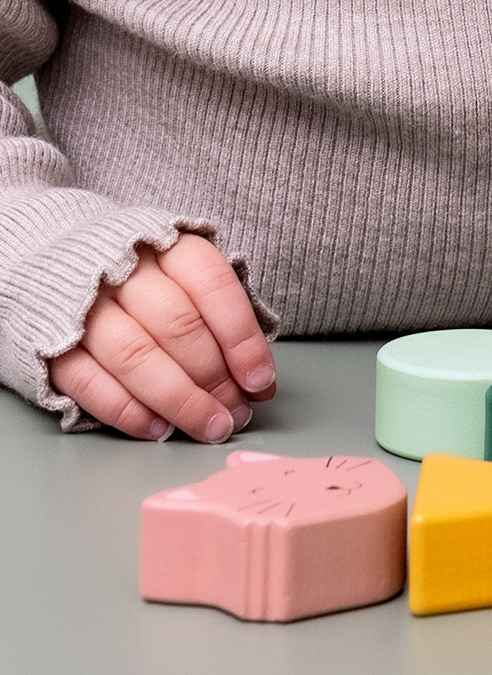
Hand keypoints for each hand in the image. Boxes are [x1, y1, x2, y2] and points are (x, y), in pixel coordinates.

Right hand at [47, 234, 275, 442]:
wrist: (46, 259)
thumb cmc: (138, 276)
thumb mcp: (183, 273)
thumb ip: (219, 314)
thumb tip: (258, 375)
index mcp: (167, 246)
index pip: (213, 288)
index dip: (241, 337)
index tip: (261, 379)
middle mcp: (123, 271)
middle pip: (177, 327)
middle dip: (214, 377)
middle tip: (237, 412)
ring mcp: (81, 308)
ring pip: (137, 357)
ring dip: (179, 400)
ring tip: (207, 427)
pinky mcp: (48, 344)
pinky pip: (89, 383)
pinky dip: (128, 411)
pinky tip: (158, 429)